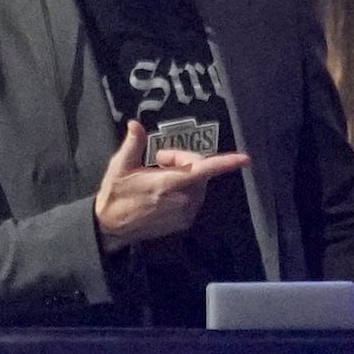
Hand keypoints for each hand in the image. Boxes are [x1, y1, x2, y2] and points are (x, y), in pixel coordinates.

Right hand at [94, 120, 250, 253]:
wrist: (109, 229)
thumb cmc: (114, 196)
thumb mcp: (119, 166)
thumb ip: (133, 143)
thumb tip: (136, 124)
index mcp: (168, 184)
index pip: (204, 170)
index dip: (226, 163)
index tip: (245, 158)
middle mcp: (180, 200)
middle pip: (200, 171)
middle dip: (186, 160)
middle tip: (161, 159)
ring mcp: (183, 214)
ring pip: (199, 185)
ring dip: (187, 175)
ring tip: (161, 174)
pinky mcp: (183, 223)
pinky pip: (194, 199)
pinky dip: (186, 189)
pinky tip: (166, 191)